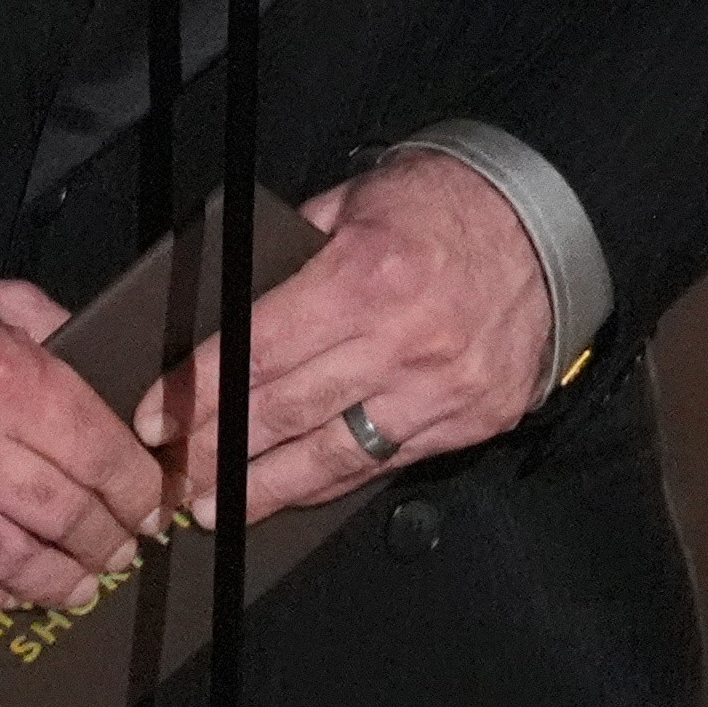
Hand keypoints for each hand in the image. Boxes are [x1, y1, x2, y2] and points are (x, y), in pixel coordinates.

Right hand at [0, 279, 165, 614]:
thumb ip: (52, 329)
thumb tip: (111, 366)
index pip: (97, 449)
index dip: (136, 487)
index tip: (151, 502)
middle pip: (66, 513)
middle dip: (108, 538)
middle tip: (124, 546)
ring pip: (17, 560)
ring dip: (62, 579)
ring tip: (84, 581)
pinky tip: (18, 591)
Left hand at [135, 155, 547, 525]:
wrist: (550, 223)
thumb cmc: (445, 203)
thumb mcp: (357, 200)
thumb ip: (295, 251)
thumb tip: (232, 303)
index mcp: (366, 277)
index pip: (258, 350)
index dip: (200, 391)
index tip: (157, 419)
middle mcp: (403, 342)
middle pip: (286, 412)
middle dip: (218, 450)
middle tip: (172, 478)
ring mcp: (443, 389)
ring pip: (335, 455)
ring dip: (266, 486)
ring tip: (217, 506)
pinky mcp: (473, 419)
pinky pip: (388, 462)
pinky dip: (335, 481)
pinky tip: (297, 490)